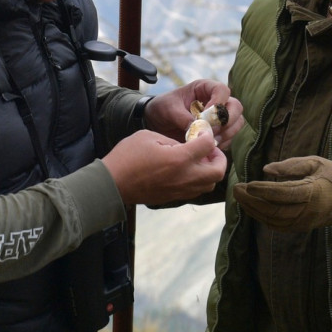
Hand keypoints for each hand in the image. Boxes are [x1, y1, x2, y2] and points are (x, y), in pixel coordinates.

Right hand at [102, 129, 226, 205]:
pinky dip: (200, 180)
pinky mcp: (174, 198)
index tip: (202, 133)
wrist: (112, 183)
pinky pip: (196, 190)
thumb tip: (187, 145)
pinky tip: (188, 170)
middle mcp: (185, 177)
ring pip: (210, 184)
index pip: (208, 146)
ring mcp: (180, 190)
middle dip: (218, 158)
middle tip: (209, 149)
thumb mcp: (149, 136)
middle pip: (218, 171)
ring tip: (200, 160)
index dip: (208, 136)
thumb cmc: (128, 156)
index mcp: (179, 159)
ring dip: (210, 171)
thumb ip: (173, 140)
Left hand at [144, 78, 243, 149]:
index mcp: (204, 88)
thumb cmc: (163, 108)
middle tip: (211, 131)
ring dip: (226, 133)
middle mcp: (216, 101)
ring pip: (237, 123)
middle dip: (227, 120)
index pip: (222, 90)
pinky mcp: (218, 132)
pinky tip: (208, 148)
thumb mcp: (169, 109)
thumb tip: (198, 128)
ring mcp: (219, 117)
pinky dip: (222, 144)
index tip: (206, 116)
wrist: (157, 123)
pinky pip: (229, 138)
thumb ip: (183, 117)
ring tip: (209, 141)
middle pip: (236, 107)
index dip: (218, 103)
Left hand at [232, 155, 331, 231]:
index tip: (248, 184)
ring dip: (253, 210)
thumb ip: (291, 166)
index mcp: (313, 192)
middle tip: (236, 189)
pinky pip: (277, 226)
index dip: (264, 190)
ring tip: (240, 197)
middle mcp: (307, 211)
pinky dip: (261, 218)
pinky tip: (251, 207)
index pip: (284, 194)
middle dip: (252, 201)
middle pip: (274, 210)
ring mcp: (303, 222)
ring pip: (273, 220)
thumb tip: (266, 169)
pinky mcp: (300, 227)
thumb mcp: (314, 162)